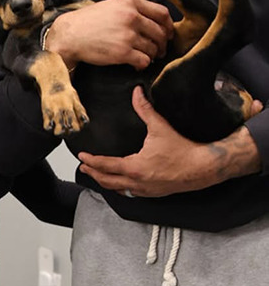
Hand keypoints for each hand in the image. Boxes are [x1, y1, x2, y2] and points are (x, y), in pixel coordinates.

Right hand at [47, 0, 173, 71]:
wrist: (69, 35)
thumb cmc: (88, 22)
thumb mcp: (112, 6)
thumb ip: (132, 9)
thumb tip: (153, 21)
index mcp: (130, 3)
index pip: (162, 14)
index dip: (168, 26)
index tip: (167, 33)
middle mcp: (131, 17)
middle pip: (161, 32)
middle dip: (162, 44)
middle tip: (158, 50)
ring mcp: (128, 35)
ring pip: (153, 48)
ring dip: (151, 55)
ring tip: (144, 57)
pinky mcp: (123, 52)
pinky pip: (144, 61)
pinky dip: (142, 64)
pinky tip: (135, 64)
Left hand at [78, 86, 261, 196]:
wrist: (203, 168)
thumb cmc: (182, 149)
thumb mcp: (160, 127)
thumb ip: (145, 109)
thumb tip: (136, 92)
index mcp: (134, 167)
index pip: (105, 165)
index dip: (91, 161)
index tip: (81, 157)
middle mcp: (137, 182)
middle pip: (107, 181)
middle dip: (93, 173)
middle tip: (84, 167)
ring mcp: (145, 190)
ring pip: (118, 189)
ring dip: (105, 182)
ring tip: (97, 175)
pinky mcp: (154, 193)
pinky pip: (131, 193)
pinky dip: (120, 188)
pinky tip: (120, 184)